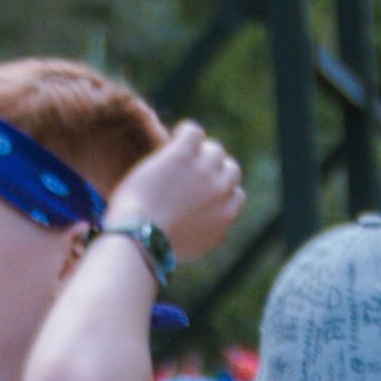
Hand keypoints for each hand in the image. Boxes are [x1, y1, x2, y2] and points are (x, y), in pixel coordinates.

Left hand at [106, 124, 244, 268]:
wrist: (144, 236)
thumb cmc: (163, 246)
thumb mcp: (199, 248)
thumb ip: (213, 233)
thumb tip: (218, 225)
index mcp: (226, 216)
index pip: (236, 194)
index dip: (221, 189)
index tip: (205, 189)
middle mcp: (220, 192)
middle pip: (230, 168)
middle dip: (214, 168)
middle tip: (194, 168)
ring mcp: (203, 172)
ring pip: (214, 149)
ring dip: (201, 149)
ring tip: (181, 152)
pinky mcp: (183, 156)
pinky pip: (193, 132)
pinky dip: (186, 133)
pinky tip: (174, 140)